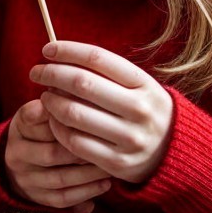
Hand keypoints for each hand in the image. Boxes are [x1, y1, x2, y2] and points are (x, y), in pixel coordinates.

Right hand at [1, 98, 110, 212]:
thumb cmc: (45, 126)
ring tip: (112, 165)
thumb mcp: (43, 109)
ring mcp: (25, 178)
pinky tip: (105, 184)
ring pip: (60, 178)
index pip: (40, 123)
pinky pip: (62, 199)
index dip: (66, 121)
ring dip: (89, 173)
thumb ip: (58, 102)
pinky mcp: (37, 198)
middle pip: (51, 153)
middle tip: (110, 145)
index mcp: (19, 127)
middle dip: (83, 150)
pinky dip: (86, 192)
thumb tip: (71, 93)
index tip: (93, 117)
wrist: (24, 160)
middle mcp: (16, 153)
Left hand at [29, 40, 174, 184]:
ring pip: (74, 114)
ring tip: (45, 97)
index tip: (47, 50)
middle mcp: (139, 109)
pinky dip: (57, 128)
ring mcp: (129, 137)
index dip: (67, 50)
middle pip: (82, 83)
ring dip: (51, 102)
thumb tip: (59, 57)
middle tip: (37, 73)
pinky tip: (53, 120)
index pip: (97, 58)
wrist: (174, 152)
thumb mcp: (138, 86)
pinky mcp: (117, 162)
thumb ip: (106, 73)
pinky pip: (75, 142)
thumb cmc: (144, 109)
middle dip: (51, 74)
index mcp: (144, 83)